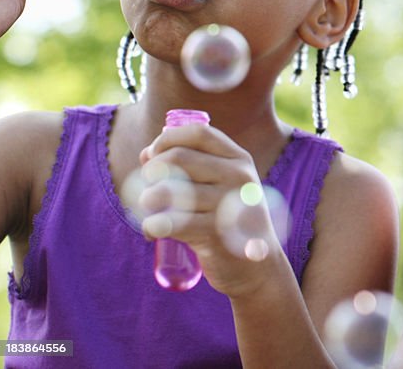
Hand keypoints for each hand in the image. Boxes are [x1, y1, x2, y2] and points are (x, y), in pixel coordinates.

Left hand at [138, 125, 283, 298]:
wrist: (256, 269)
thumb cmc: (229, 222)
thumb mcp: (220, 187)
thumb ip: (189, 166)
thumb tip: (146, 154)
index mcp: (239, 159)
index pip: (198, 133)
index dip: (167, 139)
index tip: (152, 156)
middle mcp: (239, 176)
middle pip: (178, 158)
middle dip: (150, 172)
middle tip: (146, 190)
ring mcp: (229, 204)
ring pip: (167, 190)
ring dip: (146, 201)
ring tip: (148, 211)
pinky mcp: (215, 233)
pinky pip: (169, 222)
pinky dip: (152, 225)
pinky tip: (153, 230)